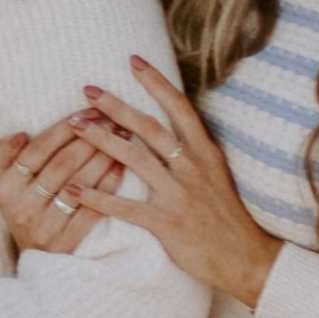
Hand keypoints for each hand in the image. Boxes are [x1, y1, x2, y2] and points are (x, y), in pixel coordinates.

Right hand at [0, 117, 116, 258]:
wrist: (37, 262)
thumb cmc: (27, 211)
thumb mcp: (7, 185)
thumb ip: (7, 156)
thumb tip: (21, 133)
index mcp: (5, 189)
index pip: (36, 150)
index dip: (64, 128)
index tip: (88, 111)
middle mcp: (22, 208)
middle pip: (61, 164)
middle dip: (91, 138)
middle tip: (114, 119)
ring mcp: (44, 227)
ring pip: (79, 184)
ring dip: (104, 156)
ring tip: (124, 136)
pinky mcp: (67, 243)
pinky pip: (93, 209)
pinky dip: (108, 186)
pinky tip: (122, 167)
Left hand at [73, 60, 286, 309]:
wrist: (246, 257)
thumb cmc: (226, 215)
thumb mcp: (215, 174)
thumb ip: (191, 151)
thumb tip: (165, 126)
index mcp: (204, 151)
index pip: (179, 106)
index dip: (156, 81)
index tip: (132, 60)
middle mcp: (191, 166)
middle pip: (149, 126)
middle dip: (116, 106)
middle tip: (86, 90)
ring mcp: (179, 194)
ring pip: (134, 158)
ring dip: (100, 140)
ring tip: (73, 126)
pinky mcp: (166, 223)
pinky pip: (125, 207)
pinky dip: (97, 197)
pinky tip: (72, 189)